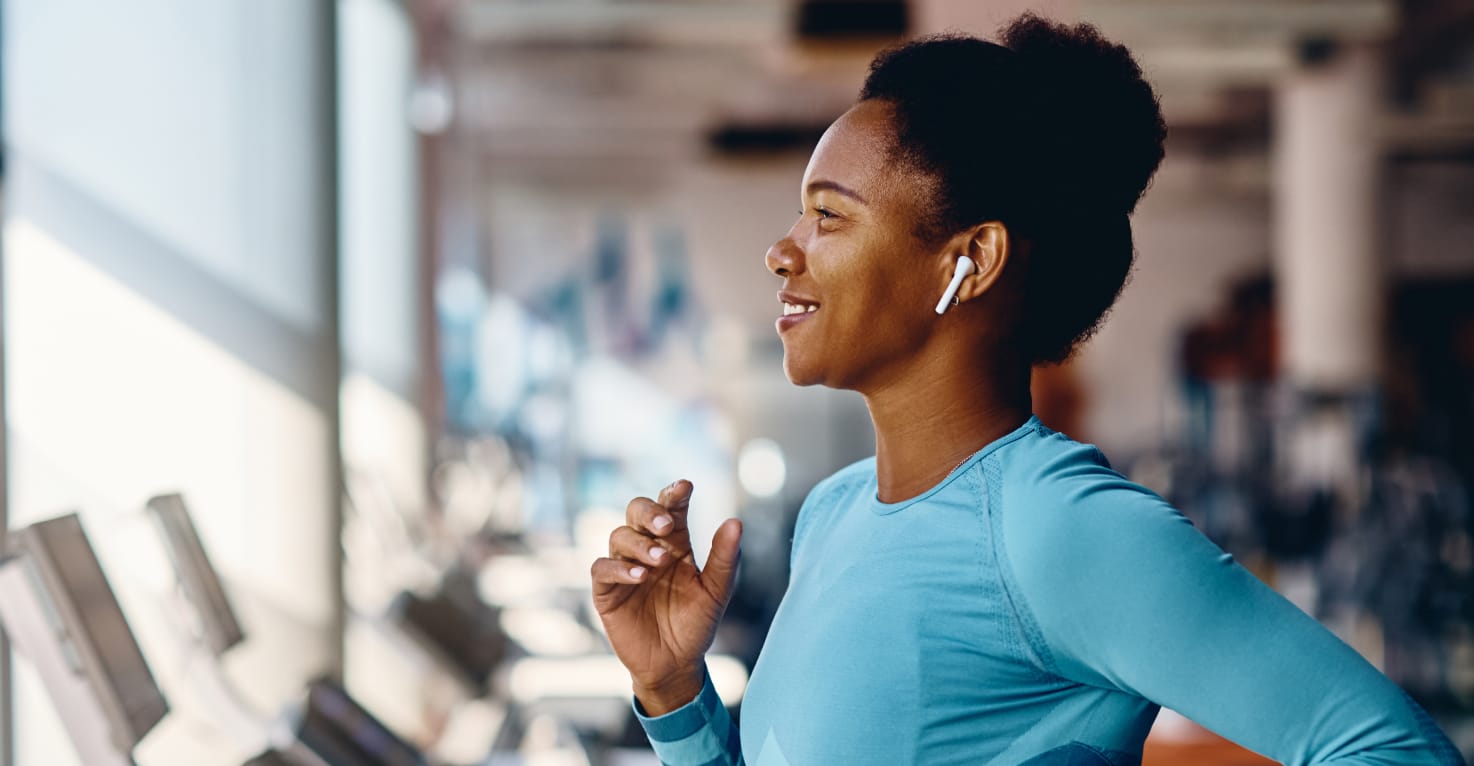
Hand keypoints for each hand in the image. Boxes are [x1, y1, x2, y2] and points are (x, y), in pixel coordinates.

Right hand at [590, 480, 742, 714]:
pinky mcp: (607, 591)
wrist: (676, 665)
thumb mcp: (716, 592)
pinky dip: (618, 567)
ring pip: (619, 535)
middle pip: (637, 511)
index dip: (675, 494)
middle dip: (650, 511)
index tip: (685, 487)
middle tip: (666, 525)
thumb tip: (735, 521)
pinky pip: (602, 568)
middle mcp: (647, 549)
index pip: (671, 508)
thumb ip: (725, 558)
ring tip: (659, 559)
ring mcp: (624, 568)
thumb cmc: (696, 625)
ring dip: (639, 543)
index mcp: (675, 543)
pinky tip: (639, 576)